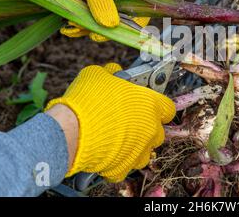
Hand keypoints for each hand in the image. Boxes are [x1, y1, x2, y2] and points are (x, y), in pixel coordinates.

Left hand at [21, 0, 143, 28]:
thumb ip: (102, 0)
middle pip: (117, 17)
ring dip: (86, 27)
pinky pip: (84, 18)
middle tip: (88, 31)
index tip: (111, 33)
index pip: (138, 6)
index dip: (129, 24)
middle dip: (102, 27)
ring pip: (99, 20)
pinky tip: (66, 27)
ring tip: (71, 25)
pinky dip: (77, 25)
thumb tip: (111, 27)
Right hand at [45, 63, 174, 181]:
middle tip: (128, 122)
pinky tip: (106, 154)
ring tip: (118, 140)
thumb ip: (112, 73)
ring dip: (135, 147)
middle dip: (146, 128)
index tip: (147, 105)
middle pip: (158, 131)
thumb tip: (114, 71)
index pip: (168, 108)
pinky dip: (118, 162)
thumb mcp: (98, 74)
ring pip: (145, 151)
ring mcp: (139, 151)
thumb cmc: (87, 100)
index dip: (157, 106)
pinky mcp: (124, 167)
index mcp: (150, 104)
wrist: (70, 131)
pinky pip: (126, 166)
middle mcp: (150, 129)